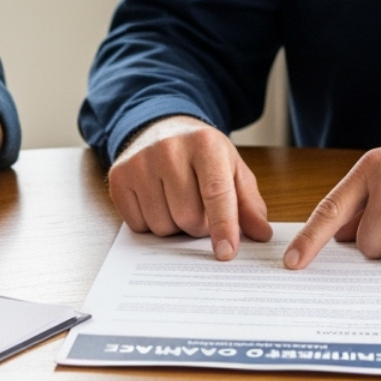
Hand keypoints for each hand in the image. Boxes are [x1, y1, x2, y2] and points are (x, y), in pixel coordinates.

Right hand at [107, 115, 271, 259]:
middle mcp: (169, 149)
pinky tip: (156, 202)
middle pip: (188, 216)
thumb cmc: (201, 154)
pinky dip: (150, 223)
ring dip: (174, 227)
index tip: (227, 253)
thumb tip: (261, 234)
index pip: (216, 193)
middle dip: (198, 226)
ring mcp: (140, 162)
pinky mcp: (119, 177)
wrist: (161, 127)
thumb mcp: (232, 168)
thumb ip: (249, 202)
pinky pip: (137, 225)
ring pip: (162, 226)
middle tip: (200, 210)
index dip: (223, 226)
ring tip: (177, 203)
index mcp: (205, 144)